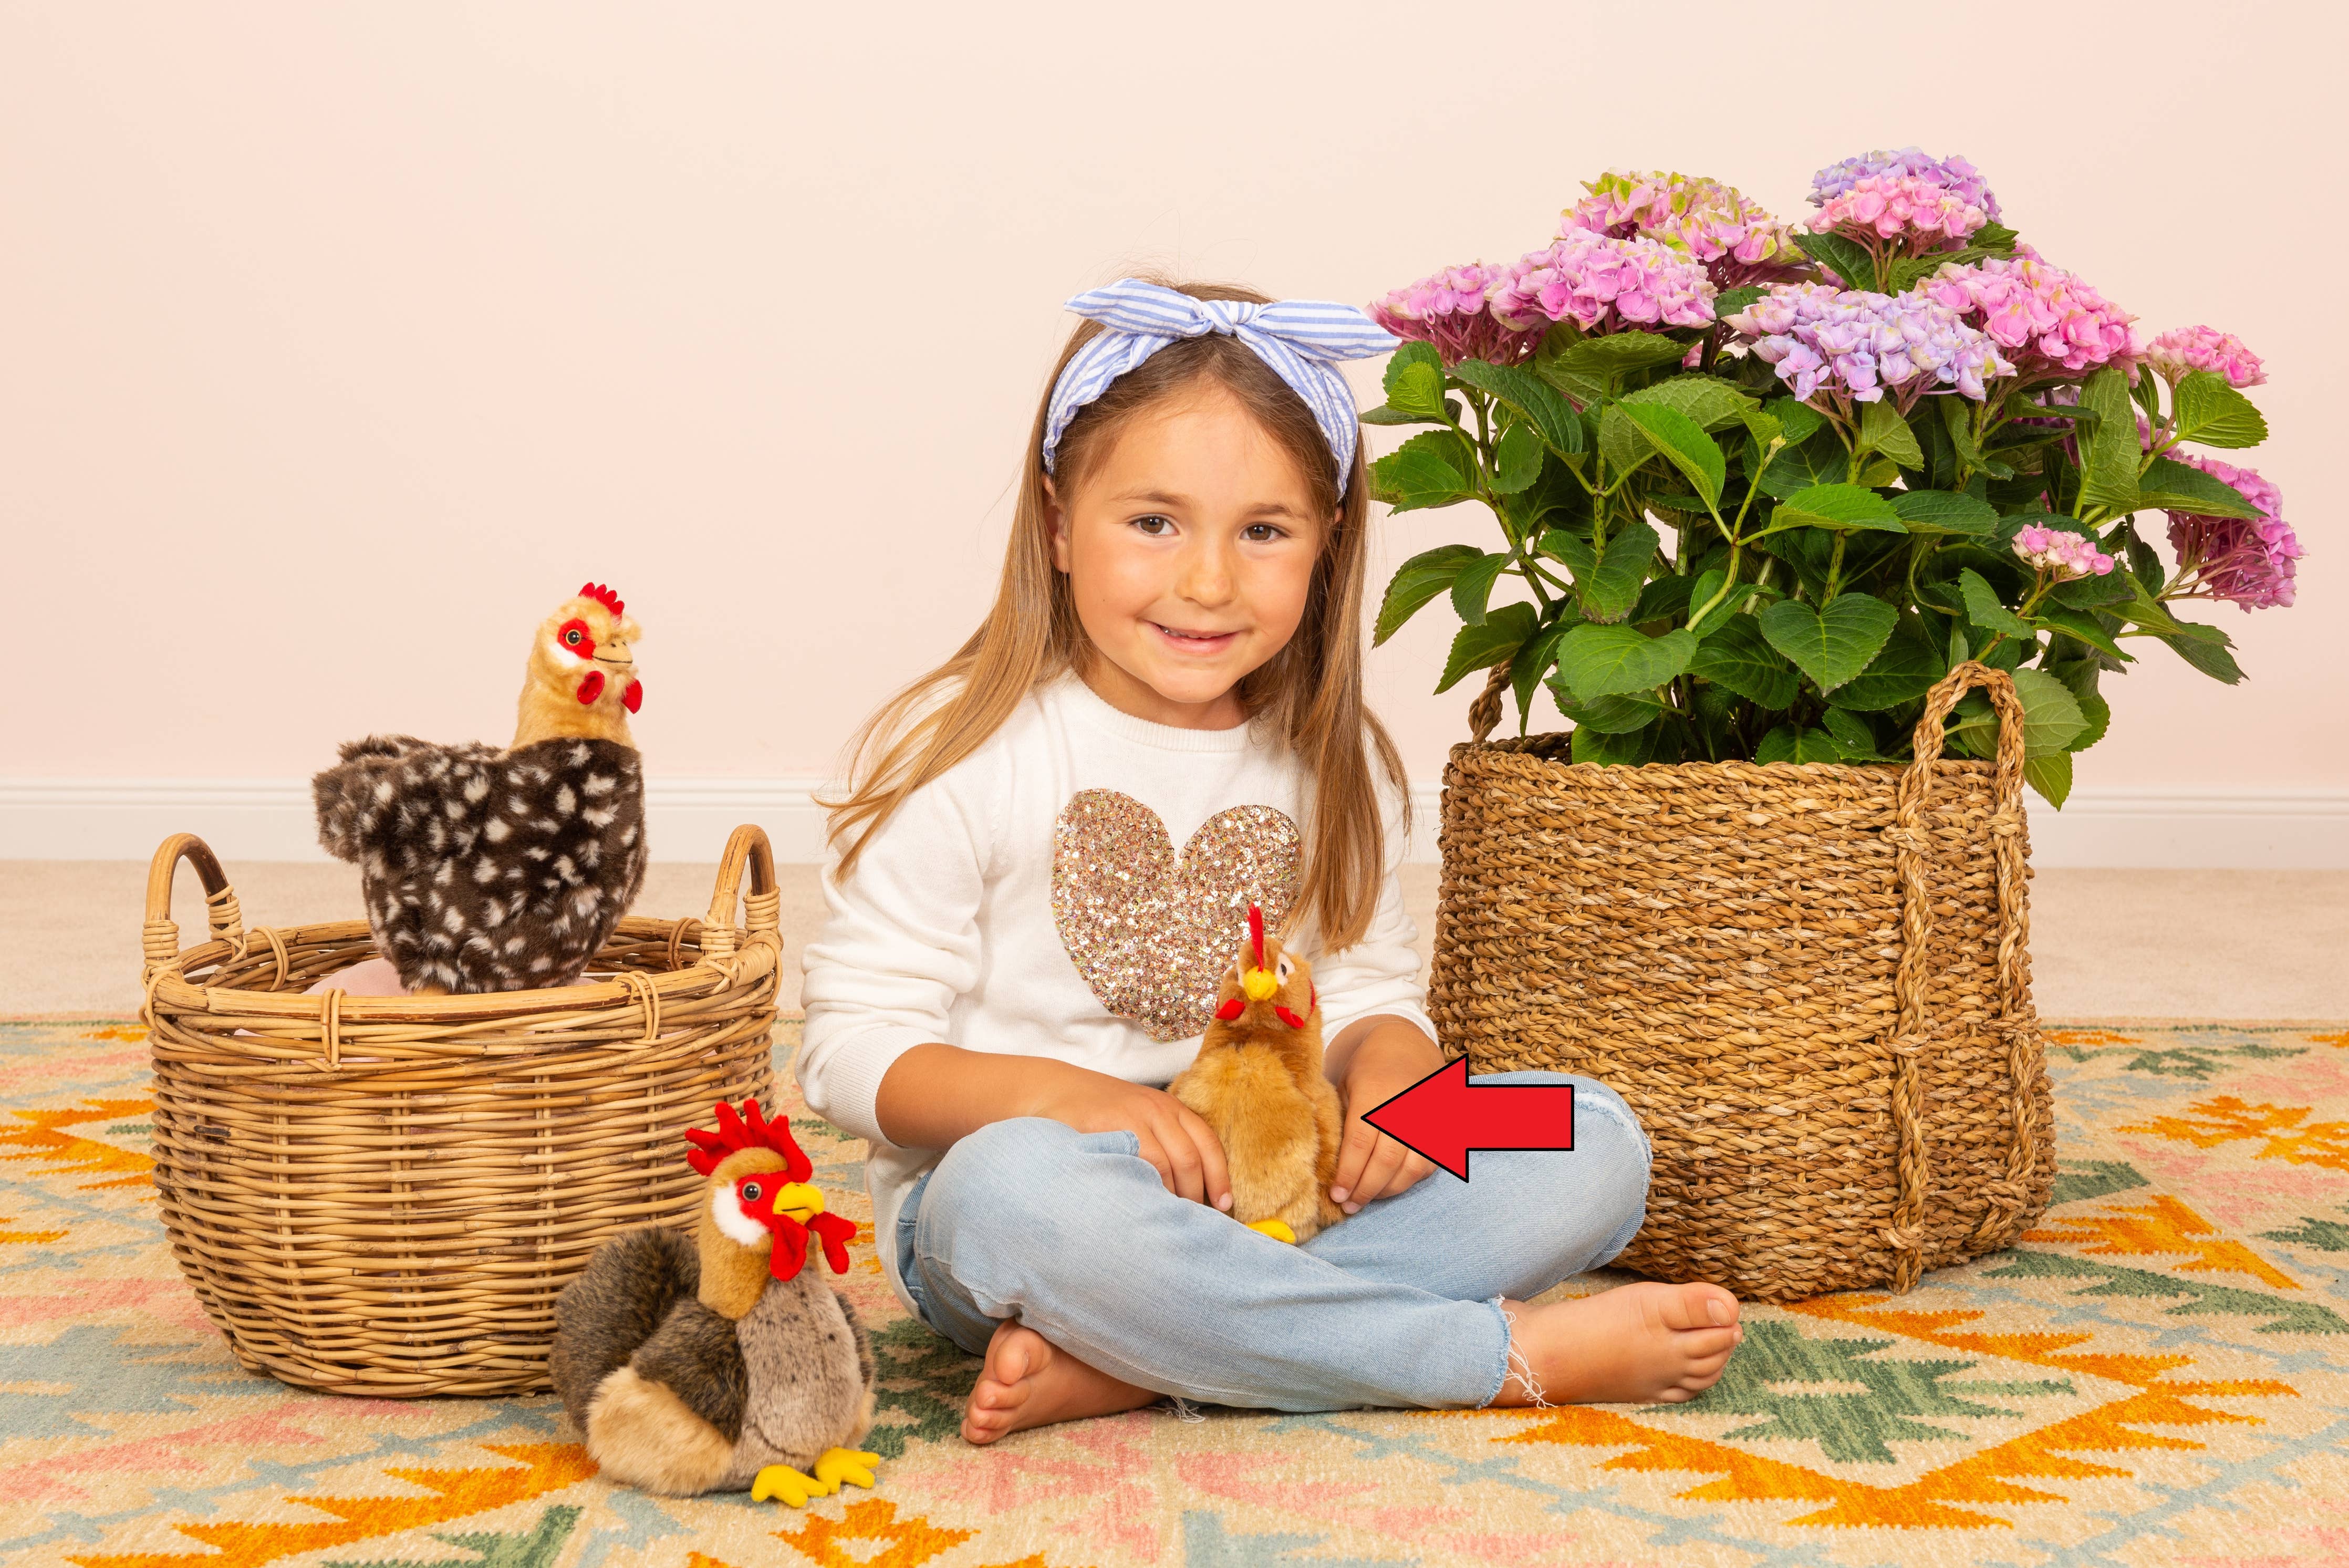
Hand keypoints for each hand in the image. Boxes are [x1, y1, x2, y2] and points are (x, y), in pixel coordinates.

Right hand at [1029, 1062, 1230, 1208]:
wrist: (1056, 1089)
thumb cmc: (1103, 1113)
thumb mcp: (1141, 1118)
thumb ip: (1165, 1143)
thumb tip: (1193, 1193)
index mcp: (1171, 1108)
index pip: (1208, 1144)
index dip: (1220, 1177)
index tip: (1225, 1205)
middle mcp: (1157, 1109)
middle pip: (1190, 1159)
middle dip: (1195, 1195)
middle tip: (1189, 1222)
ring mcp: (1132, 1117)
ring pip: (1166, 1164)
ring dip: (1170, 1196)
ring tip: (1165, 1219)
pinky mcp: (1108, 1126)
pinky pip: (1135, 1164)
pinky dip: (1143, 1187)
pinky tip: (1140, 1204)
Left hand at [1331, 1021, 1444, 1212]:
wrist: (1406, 1048)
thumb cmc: (1365, 1070)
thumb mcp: (1343, 1085)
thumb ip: (1337, 1120)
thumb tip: (1321, 1164)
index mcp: (1374, 1093)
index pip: (1360, 1143)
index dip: (1348, 1174)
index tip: (1336, 1194)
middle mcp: (1405, 1107)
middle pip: (1386, 1160)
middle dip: (1365, 1189)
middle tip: (1349, 1206)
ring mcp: (1428, 1118)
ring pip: (1411, 1168)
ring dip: (1387, 1190)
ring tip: (1366, 1199)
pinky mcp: (1443, 1127)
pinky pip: (1429, 1165)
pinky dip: (1408, 1180)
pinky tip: (1388, 1186)